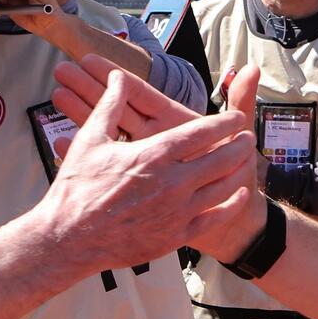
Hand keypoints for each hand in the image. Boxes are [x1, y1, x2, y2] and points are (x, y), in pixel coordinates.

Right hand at [52, 55, 266, 258]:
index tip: (235, 117)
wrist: (69, 240)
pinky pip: (213, 218)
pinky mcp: (175, 237)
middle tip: (248, 138)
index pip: (203, 132)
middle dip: (239, 145)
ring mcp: (177, 212)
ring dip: (239, 172)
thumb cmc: (77, 189)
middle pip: (221, 159)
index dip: (224, 122)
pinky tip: (236, 195)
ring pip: (222, 187)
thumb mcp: (91, 139)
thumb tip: (116, 78)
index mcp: (155, 154)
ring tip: (247, 161)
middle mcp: (173, 182)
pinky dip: (229, 204)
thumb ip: (109, 106)